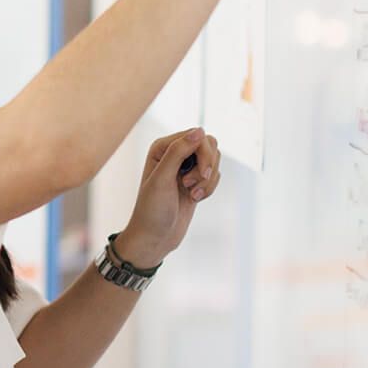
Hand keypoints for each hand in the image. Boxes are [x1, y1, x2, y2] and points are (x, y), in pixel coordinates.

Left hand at [117, 128, 222, 267]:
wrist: (155, 237)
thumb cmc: (152, 209)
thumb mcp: (162, 179)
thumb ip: (178, 152)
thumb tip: (199, 130)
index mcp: (161, 147)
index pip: (197, 136)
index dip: (204, 154)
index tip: (199, 176)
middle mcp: (174, 153)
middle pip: (210, 144)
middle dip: (208, 166)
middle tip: (193, 185)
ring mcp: (186, 167)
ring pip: (215, 160)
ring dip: (208, 180)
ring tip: (192, 194)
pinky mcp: (196, 180)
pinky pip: (215, 175)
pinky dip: (209, 188)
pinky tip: (195, 198)